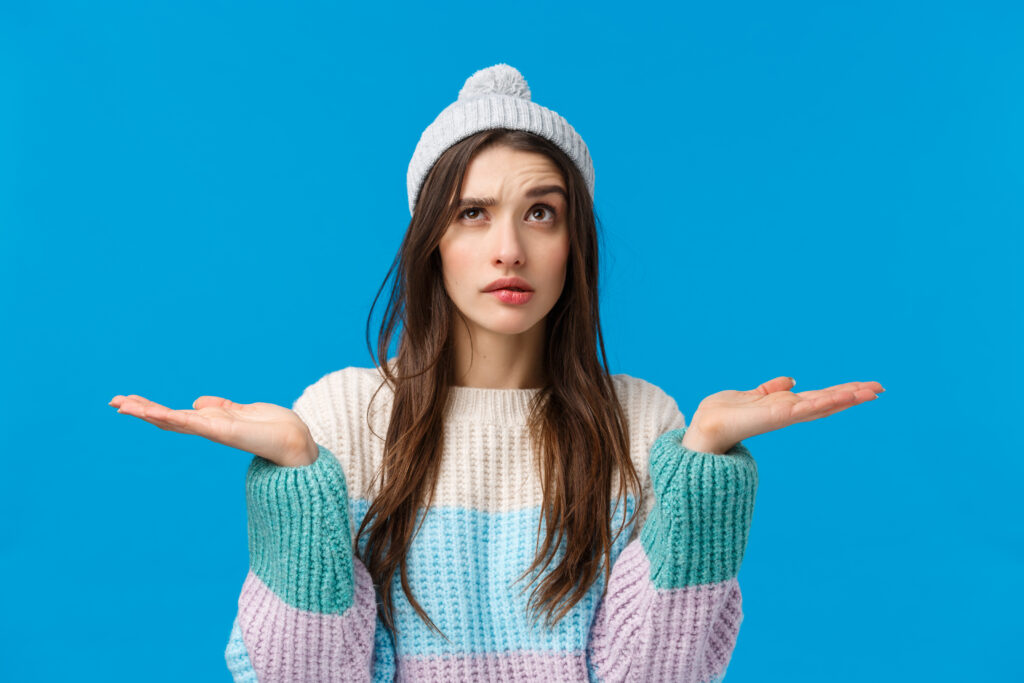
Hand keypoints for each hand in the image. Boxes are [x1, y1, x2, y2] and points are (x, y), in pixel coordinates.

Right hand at [109, 393, 318, 466]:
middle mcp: (209, 428)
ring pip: (172, 420)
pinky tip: (151, 412)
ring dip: (147, 412)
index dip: (152, 408)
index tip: (128, 400)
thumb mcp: (242, 410)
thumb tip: (198, 402)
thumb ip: (220, 406)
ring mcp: (213, 430)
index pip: (175, 415)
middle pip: (167, 419)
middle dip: (141, 410)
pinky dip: (170, 416)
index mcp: (212, 422)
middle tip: (113, 402)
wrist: (294, 441)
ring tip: (122, 405)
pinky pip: (191, 422)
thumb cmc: (273, 427)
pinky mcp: (221, 430)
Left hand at [683, 376, 884, 453]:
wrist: (704, 429)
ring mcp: (785, 415)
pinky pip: (807, 407)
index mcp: (783, 406)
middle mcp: (788, 412)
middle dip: (853, 395)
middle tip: (880, 389)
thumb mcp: (750, 395)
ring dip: (847, 397)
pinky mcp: (778, 417)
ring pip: (823, 404)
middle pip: (827, 401)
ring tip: (872, 392)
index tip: (865, 387)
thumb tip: (791, 379)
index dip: (841, 392)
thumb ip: (771, 389)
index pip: (819, 397)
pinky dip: (827, 402)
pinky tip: (844, 397)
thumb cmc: (722, 414)